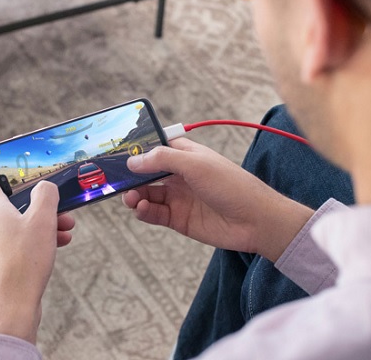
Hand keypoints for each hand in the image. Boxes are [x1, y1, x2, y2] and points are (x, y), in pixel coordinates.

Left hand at [0, 174, 74, 343]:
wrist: (12, 308)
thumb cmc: (23, 262)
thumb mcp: (42, 220)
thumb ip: (45, 196)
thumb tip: (45, 187)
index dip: (8, 174)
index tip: (27, 173)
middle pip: (12, 206)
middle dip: (40, 205)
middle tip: (61, 208)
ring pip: (19, 227)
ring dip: (43, 225)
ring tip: (66, 230)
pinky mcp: (1, 266)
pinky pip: (20, 245)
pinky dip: (37, 242)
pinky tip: (57, 246)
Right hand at [123, 138, 312, 261]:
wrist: (255, 221)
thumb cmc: (232, 185)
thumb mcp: (196, 164)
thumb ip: (162, 160)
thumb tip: (133, 161)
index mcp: (185, 155)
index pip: (154, 148)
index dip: (136, 151)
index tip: (117, 154)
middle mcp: (179, 175)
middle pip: (145, 173)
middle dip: (130, 176)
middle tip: (115, 181)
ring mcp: (178, 197)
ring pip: (145, 194)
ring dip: (134, 195)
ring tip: (130, 199)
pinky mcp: (178, 219)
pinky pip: (153, 213)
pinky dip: (143, 211)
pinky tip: (141, 209)